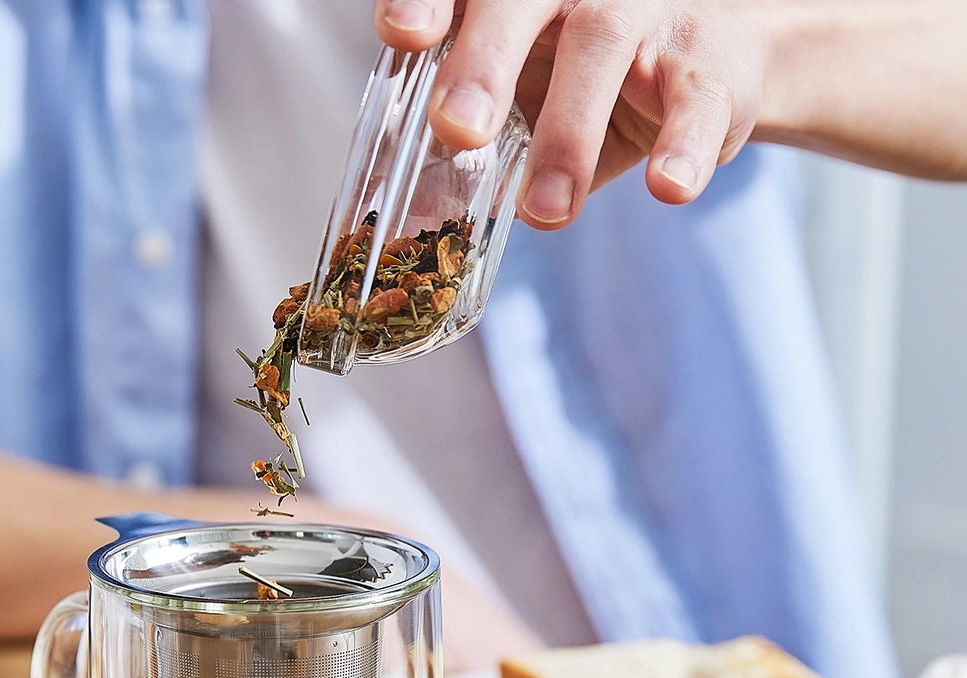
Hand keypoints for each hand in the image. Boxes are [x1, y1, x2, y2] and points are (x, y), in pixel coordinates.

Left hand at [374, 0, 763, 229]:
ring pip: (604, 45)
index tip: (402, 34)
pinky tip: (668, 187)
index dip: (431, 4)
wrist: (716, 69)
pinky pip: (699, 100)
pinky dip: (684, 146)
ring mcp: (646, 11)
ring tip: (546, 209)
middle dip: (486, 60)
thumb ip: (479, 135)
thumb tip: (423, 214)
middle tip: (459, 127)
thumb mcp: (526, 95)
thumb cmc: (590, 82)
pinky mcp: (709, 61)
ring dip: (569, 133)